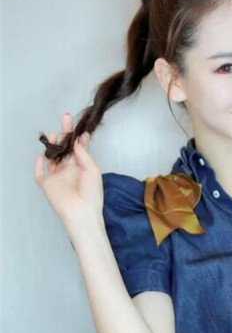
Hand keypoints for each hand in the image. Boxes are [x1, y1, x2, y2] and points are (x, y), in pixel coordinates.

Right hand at [34, 113, 103, 229]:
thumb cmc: (92, 193)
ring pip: (52, 158)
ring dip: (52, 146)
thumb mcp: (92, 170)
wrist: (82, 212)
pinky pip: (40, 173)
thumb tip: (78, 141)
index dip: (78, 138)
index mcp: (82, 167)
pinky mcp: (47, 185)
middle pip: (65, 150)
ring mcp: (58, 177)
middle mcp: (69, 170)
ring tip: (54, 134)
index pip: (79, 149)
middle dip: (64, 135)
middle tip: (65, 119)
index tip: (80, 128)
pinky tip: (41, 155)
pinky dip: (38, 164)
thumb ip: (84, 155)